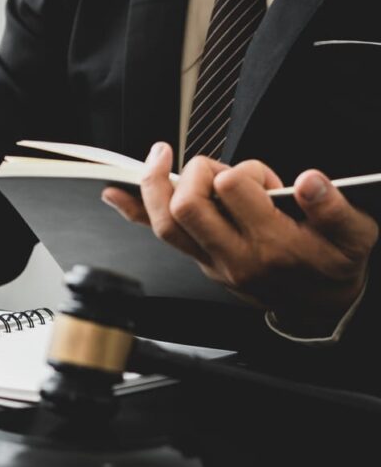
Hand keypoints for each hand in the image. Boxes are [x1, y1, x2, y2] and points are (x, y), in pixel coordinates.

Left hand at [101, 143, 377, 329]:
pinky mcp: (200, 261)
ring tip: (165, 158)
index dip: (247, 170)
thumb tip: (309, 182)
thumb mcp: (354, 237)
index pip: (236, 188)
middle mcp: (234, 256)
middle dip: (198, 172)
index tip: (265, 180)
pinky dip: (134, 210)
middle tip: (217, 170)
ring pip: (166, 222)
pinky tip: (112, 192)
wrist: (320, 307)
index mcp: (273, 244)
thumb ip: (335, 208)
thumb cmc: (334, 263)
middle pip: (189, 204)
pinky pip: (160, 233)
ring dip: (159, 184)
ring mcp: (211, 261)